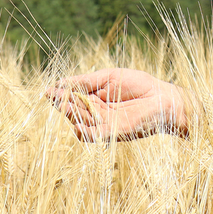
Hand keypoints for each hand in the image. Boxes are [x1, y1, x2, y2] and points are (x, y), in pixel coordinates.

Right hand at [46, 68, 187, 141]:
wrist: (163, 98)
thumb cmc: (139, 85)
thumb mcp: (109, 77)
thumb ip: (86, 81)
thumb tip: (60, 83)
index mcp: (93, 97)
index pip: (71, 97)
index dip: (60, 94)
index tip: (49, 91)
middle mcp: (95, 112)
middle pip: (73, 110)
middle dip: (64, 104)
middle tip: (58, 98)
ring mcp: (103, 123)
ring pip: (81, 122)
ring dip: (72, 116)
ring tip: (67, 106)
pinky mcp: (113, 133)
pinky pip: (94, 136)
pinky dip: (85, 132)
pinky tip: (78, 126)